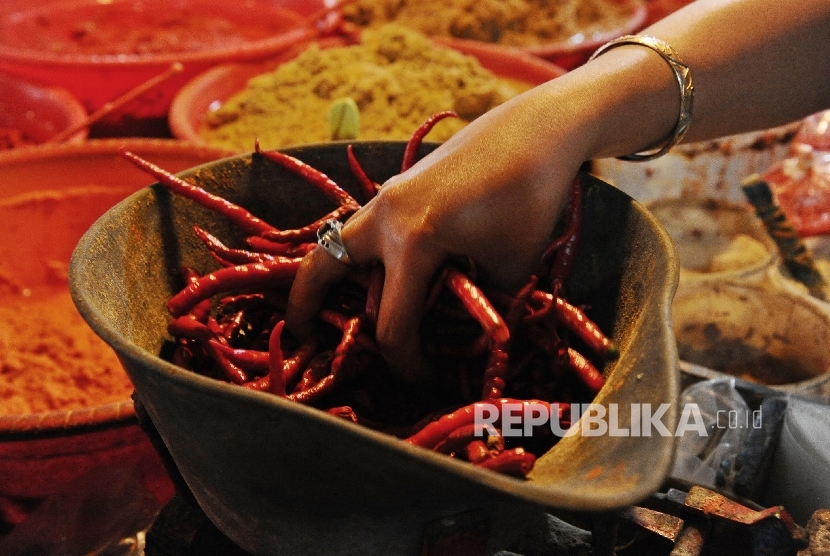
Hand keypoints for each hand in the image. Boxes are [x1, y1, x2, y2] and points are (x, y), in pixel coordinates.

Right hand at [285, 92, 588, 380]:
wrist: (539, 129)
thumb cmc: (531, 198)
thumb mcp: (511, 267)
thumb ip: (477, 302)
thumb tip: (460, 325)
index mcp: (413, 242)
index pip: (394, 324)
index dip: (406, 362)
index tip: (425, 379)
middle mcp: (386, 218)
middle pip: (324, 267)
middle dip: (307, 306)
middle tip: (301, 335)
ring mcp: (389, 195)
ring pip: (338, 241)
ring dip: (329, 273)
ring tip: (326, 302)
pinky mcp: (402, 184)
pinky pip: (367, 226)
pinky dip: (361, 252)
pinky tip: (380, 268)